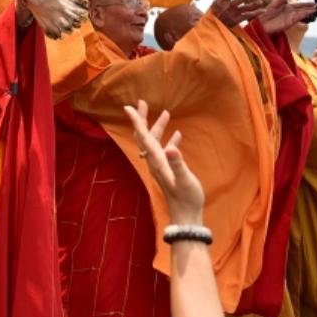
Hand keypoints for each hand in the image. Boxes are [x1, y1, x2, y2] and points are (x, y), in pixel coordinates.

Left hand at [125, 100, 203, 224]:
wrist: (186, 215)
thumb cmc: (187, 197)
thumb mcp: (184, 179)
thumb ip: (178, 164)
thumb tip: (172, 148)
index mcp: (157, 160)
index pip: (143, 137)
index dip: (136, 121)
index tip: (128, 107)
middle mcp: (155, 161)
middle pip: (144, 136)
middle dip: (143, 119)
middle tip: (143, 102)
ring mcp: (161, 165)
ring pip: (155, 142)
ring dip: (158, 127)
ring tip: (166, 112)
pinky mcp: (168, 169)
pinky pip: (165, 150)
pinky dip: (169, 140)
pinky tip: (178, 134)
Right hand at [209, 0, 263, 27]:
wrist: (211, 27)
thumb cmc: (214, 12)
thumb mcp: (216, 2)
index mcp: (218, 2)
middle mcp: (226, 8)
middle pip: (236, 2)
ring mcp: (231, 15)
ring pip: (244, 9)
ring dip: (252, 5)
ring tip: (260, 2)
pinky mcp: (236, 20)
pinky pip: (247, 16)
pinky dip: (256, 13)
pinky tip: (263, 10)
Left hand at [257, 0, 316, 33]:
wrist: (259, 24)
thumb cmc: (264, 15)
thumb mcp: (274, 4)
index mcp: (287, 8)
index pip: (300, 5)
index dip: (308, 4)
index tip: (316, 3)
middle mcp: (290, 13)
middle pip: (303, 10)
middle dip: (311, 8)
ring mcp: (289, 18)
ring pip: (302, 14)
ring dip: (310, 11)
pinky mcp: (287, 23)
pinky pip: (297, 18)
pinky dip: (303, 15)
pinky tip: (309, 12)